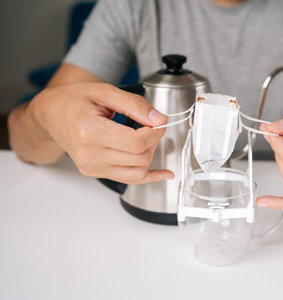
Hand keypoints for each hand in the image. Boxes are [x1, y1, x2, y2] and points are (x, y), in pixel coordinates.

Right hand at [29, 82, 173, 183]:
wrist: (51, 114)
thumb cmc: (73, 101)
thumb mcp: (104, 92)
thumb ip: (134, 104)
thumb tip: (158, 119)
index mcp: (89, 131)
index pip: (136, 142)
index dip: (155, 132)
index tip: (159, 122)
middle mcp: (89, 154)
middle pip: (140, 157)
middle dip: (154, 141)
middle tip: (151, 126)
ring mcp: (91, 166)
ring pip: (138, 171)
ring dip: (150, 154)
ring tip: (145, 138)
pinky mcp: (95, 173)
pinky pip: (130, 180)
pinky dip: (149, 176)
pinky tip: (163, 174)